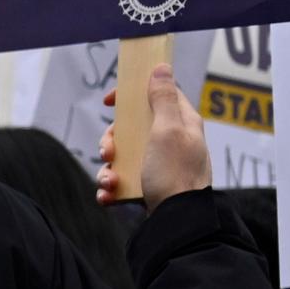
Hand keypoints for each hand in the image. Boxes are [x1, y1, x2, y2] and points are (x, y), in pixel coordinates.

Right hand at [99, 60, 211, 207]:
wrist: (177, 220)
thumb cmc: (175, 173)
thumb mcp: (167, 130)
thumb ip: (162, 99)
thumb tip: (162, 68)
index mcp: (181, 123)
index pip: (157, 96)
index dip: (132, 94)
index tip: (110, 101)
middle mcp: (170, 142)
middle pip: (132, 128)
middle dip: (112, 139)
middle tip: (109, 150)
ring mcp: (158, 166)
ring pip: (122, 156)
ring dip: (108, 167)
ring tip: (110, 180)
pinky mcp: (148, 187)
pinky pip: (121, 181)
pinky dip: (110, 187)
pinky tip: (109, 194)